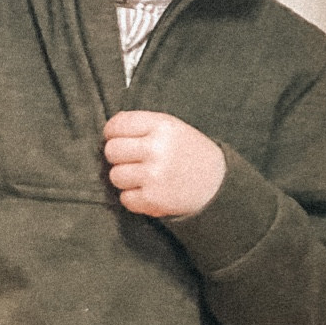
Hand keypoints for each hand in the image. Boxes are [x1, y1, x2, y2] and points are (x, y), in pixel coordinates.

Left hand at [104, 111, 225, 217]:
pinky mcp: (153, 199)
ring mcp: (154, 175)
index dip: (112, 133)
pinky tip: (148, 191)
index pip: (118, 125)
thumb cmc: (188, 152)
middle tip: (131, 159)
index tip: (116, 138)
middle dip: (117, 156)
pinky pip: (125, 198)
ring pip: (115, 176)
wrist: (216, 183)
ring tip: (142, 176)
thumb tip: (109, 131)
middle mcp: (157, 149)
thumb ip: (142, 126)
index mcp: (162, 126)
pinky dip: (133, 197)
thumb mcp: (172, 128)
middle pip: (112, 151)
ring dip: (124, 178)